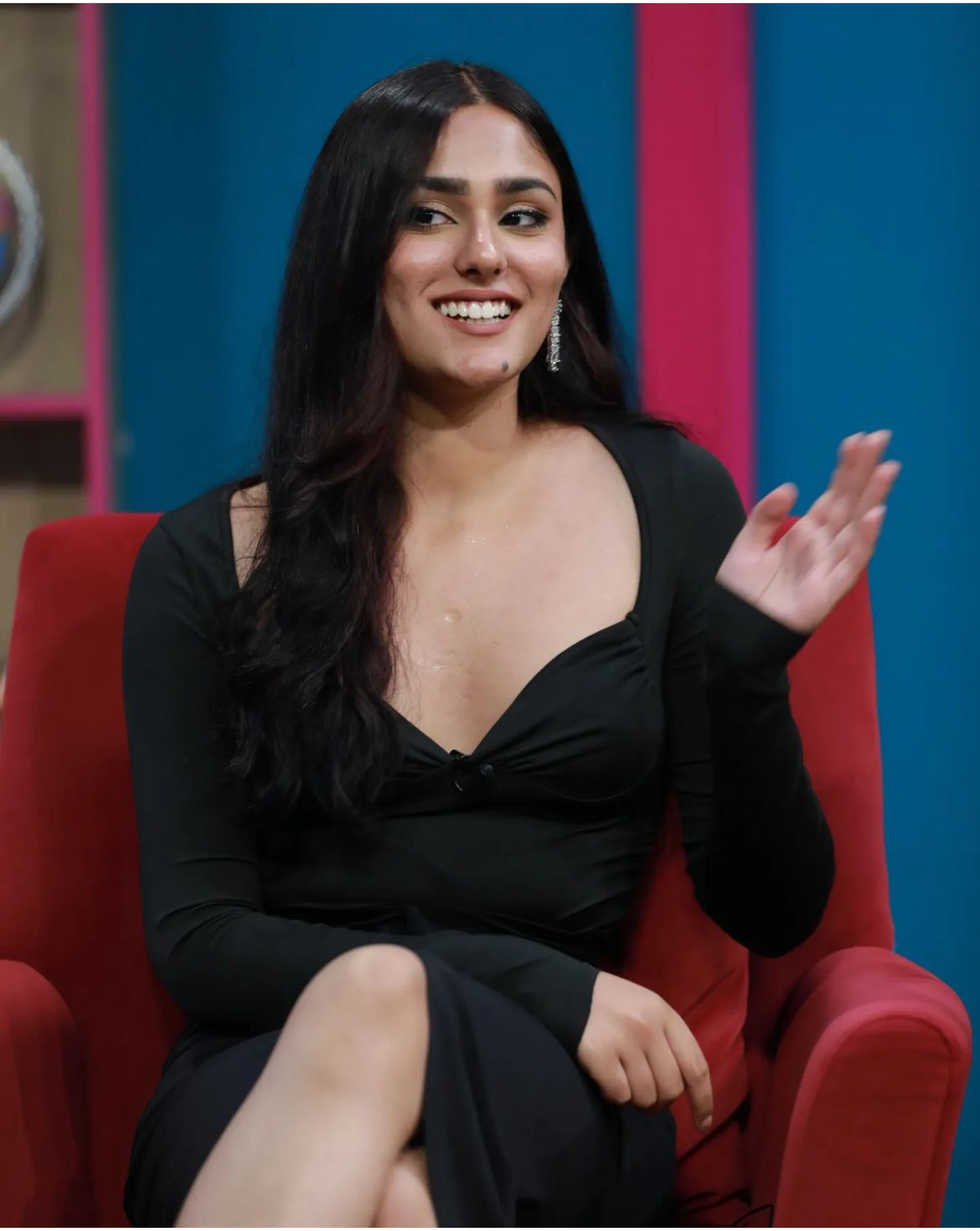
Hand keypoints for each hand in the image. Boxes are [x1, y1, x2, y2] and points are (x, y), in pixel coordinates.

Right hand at [576, 971, 713, 1130]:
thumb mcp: (649, 1010)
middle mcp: (648, 1026)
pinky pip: (620, 1094)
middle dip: (660, 1101)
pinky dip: (614, 1095)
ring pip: (645, 1096)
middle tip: (646, 1096)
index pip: (696, 1066)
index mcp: (665, 1014)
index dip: (703, 1100)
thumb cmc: (614, 1005)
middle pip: (671, 1088)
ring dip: (635, 1098)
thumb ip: (669, 1042)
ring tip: (622, 1080)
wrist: (567, 989)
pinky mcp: (598, 1054)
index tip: (702, 1124)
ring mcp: (623, 1039)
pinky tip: (605, 1080)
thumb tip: (684, 1091)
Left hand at [715, 430, 901, 634]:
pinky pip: (852, 561)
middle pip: (849, 502)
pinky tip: (874, 514)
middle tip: (881, 437)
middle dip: (865, 471)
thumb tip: (791, 487)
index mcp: (805, 533)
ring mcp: (829, 565)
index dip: (844, 469)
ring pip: (857, 526)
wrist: (732, 630)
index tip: (857, 439)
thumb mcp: (746, 544)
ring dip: (873, 498)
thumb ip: (765, 515)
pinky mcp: (830, 589)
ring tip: (887, 469)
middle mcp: (822, 545)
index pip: (832, 495)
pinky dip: (864, 539)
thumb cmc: (740, 592)